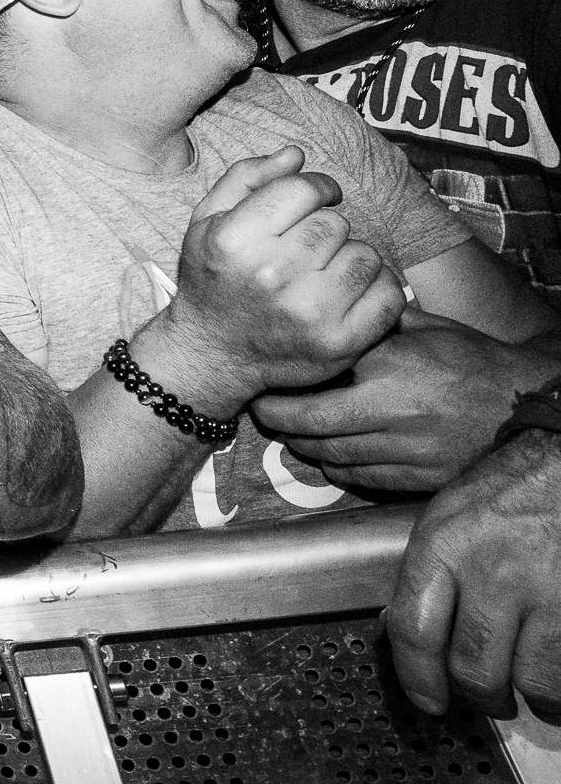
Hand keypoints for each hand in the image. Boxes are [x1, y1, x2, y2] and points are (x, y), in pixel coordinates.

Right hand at [161, 146, 403, 404]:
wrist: (212, 354)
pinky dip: (378, 289)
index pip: (305, 189)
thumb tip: (296, 155)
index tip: (313, 200)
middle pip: (336, 222)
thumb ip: (245, 179)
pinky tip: (349, 294)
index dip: (316, 188)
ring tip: (324, 274)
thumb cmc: (214, 280)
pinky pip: (388, 293)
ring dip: (350, 258)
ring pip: (365, 254)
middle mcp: (272, 276)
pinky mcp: (341, 343)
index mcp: (236, 242)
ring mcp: (309, 313)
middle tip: (306, 250)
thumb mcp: (207, 222)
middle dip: (326, 228)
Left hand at [253, 308, 540, 489]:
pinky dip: (334, 466)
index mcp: (390, 366)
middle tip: (260, 410)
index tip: (265, 377)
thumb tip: (330, 307)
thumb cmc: (471, 359)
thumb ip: (376, 322)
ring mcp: (404, 449)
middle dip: (275, 419)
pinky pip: (357, 477)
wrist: (523, 405)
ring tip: (289, 431)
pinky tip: (327, 453)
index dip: (284, 383)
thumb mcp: (424, 327)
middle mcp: (392, 410)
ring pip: (328, 455)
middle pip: (309, 424)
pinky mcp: (416, 477)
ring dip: (301, 445)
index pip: (318, 377)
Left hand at [386, 429, 560, 720]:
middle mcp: (492, 571)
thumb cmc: (515, 485)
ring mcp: (547, 590)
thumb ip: (429, 573)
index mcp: (444, 547)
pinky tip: (560, 679)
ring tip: (535, 695)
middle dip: (481, 697)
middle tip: (489, 701)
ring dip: (534, 699)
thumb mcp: (451, 514)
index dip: (418, 680)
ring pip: (532, 680)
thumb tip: (406, 631)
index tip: (429, 701)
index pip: (414, 632)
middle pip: (474, 668)